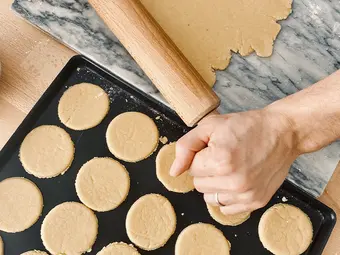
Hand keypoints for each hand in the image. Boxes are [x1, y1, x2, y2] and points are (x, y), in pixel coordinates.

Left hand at [170, 109, 298, 214]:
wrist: (282, 132)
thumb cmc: (247, 126)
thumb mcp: (210, 126)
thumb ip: (186, 147)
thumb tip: (173, 172)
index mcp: (220, 160)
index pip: (191, 169)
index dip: (200, 156)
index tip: (215, 148)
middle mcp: (234, 181)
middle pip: (199, 185)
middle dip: (206, 170)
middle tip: (224, 156)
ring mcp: (246, 194)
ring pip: (210, 198)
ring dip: (215, 185)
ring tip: (231, 168)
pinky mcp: (256, 202)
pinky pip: (226, 209)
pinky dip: (228, 196)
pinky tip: (238, 180)